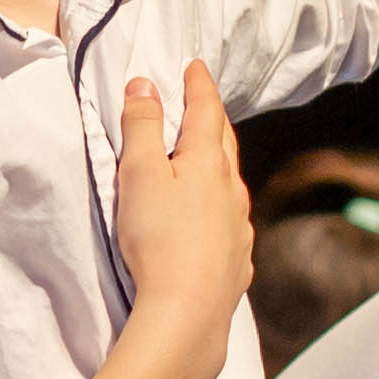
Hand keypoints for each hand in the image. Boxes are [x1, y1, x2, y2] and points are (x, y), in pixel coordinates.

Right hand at [116, 65, 253, 347]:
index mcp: (207, 162)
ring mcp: (239, 226)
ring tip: (204, 160)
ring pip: (230, 184)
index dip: (198, 85)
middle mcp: (232, 189)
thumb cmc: (159, 239)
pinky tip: (212, 221)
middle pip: (224, 143)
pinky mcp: (236, 260)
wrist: (189, 311)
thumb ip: (142, 126)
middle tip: (203, 103)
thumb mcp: (139, 174)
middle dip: (212, 119)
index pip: (206, 110)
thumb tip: (145, 85)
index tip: (194, 66)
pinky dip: (220, 209)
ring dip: (217, 165)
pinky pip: (230, 223)